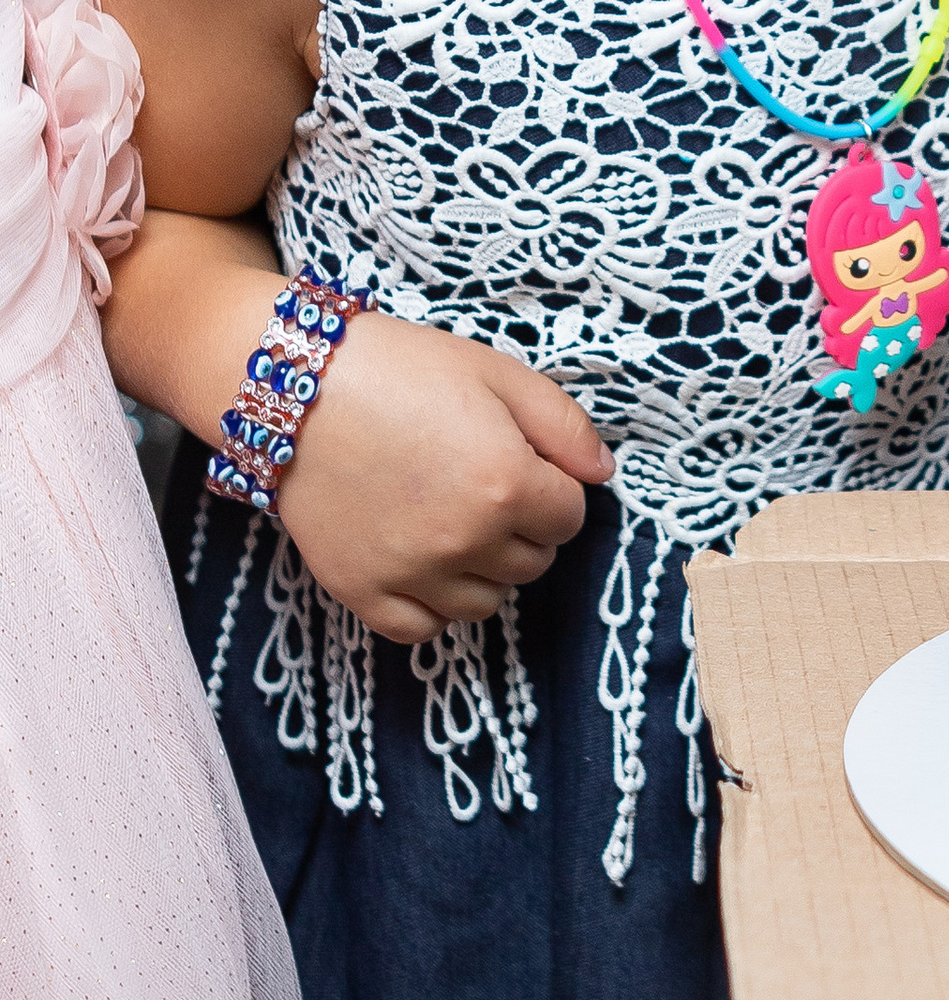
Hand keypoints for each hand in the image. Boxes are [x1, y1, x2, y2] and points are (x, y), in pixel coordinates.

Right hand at [278, 307, 614, 643]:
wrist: (296, 387)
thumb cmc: (401, 370)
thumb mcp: (497, 373)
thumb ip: (564, 426)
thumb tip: (601, 474)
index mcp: (507, 484)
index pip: (569, 518)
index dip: (553, 488)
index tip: (523, 464)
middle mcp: (465, 540)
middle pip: (532, 563)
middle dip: (523, 528)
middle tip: (484, 485)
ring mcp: (412, 573)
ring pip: (485, 603)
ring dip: (484, 570)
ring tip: (453, 521)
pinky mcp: (362, 592)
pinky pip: (422, 629)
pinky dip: (432, 604)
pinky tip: (422, 562)